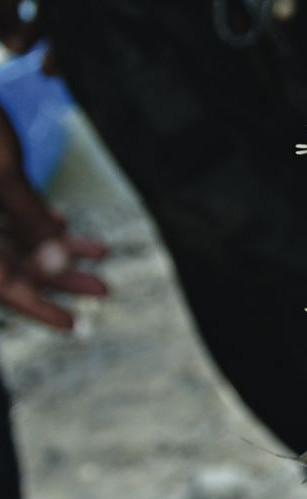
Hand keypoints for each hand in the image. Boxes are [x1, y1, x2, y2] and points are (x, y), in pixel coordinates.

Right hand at [0, 105, 105, 330]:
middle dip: (57, 277)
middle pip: (9, 265)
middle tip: (104, 288)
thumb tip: (59, 260)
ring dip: (54, 247)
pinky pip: (4, 215)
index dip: (36, 307)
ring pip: (10, 239)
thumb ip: (27, 217)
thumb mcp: (1, 172)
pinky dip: (34, 221)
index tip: (73, 326)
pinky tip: (65, 225)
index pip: (0, 284)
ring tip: (100, 253)